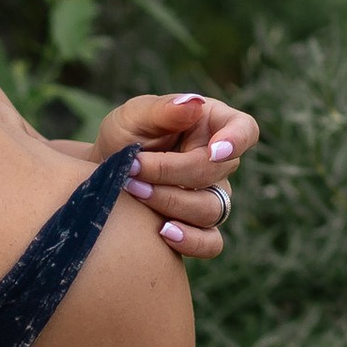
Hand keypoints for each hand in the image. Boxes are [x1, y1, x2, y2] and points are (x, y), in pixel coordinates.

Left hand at [99, 91, 258, 259]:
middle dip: (172, 172)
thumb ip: (163, 110)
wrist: (102, 175)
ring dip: (172, 202)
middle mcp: (219, 162)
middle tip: (133, 169)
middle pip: (216, 172)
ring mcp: (212, 196)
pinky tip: (163, 232)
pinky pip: (210, 243)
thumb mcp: (134, 115)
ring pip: (212, 208)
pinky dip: (191, 241)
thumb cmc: (122, 138)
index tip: (215, 150)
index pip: (245, 129)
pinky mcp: (199, 227)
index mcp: (212, 125)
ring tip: (135, 192)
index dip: (237, 141)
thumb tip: (194, 103)